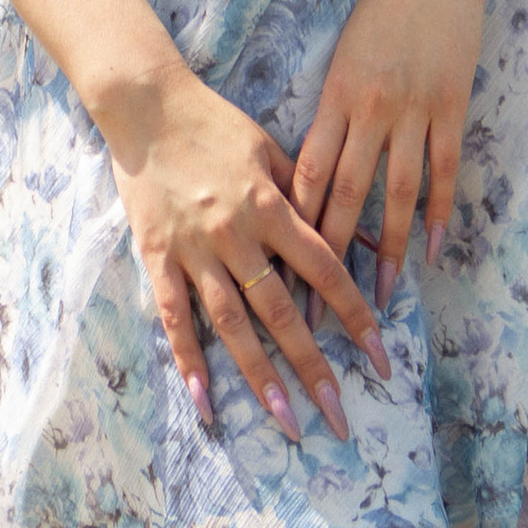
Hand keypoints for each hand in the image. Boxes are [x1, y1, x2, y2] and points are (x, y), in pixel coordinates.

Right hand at [100, 64, 390, 445]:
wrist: (148, 105)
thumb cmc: (216, 124)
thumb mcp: (270, 149)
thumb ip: (306, 195)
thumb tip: (352, 237)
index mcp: (270, 204)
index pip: (323, 269)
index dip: (354, 314)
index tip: (380, 356)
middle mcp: (236, 232)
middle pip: (281, 310)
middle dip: (313, 366)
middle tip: (340, 416)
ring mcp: (194, 249)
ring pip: (232, 324)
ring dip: (260, 376)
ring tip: (287, 421)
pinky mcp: (157, 258)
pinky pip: (175, 319)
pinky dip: (190, 363)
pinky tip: (206, 404)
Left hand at [292, 0, 491, 311]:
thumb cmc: (382, 5)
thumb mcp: (344, 56)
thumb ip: (333, 110)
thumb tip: (311, 169)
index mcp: (335, 95)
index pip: (308, 176)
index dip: (295, 228)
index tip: (281, 272)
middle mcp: (370, 109)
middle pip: (345, 197)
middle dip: (329, 261)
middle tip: (318, 315)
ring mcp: (414, 109)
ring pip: (396, 193)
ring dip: (386, 251)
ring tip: (379, 299)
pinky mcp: (451, 105)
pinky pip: (443, 170)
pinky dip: (439, 212)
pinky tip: (433, 249)